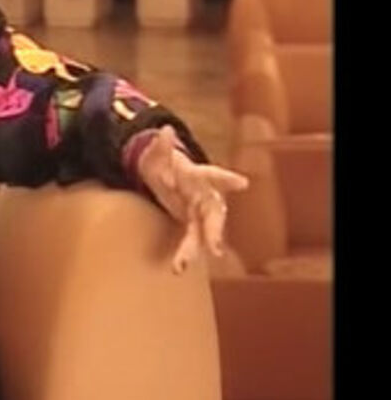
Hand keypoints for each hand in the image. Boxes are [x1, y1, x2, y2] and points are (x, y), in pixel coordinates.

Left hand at [135, 126, 249, 274]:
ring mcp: (200, 211)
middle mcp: (205, 195)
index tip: (242, 183)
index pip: (215, 176)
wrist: (163, 174)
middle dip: (214, 231)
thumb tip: (164, 131)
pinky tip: (177, 268)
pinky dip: (185, 254)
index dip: (227, 179)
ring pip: (204, 232)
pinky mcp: (192, 223)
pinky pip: (191, 240)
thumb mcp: (157, 152)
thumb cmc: (163, 161)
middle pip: (215, 214)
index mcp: (199, 174)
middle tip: (215, 247)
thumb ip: (162, 145)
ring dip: (197, 248)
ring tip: (184, 264)